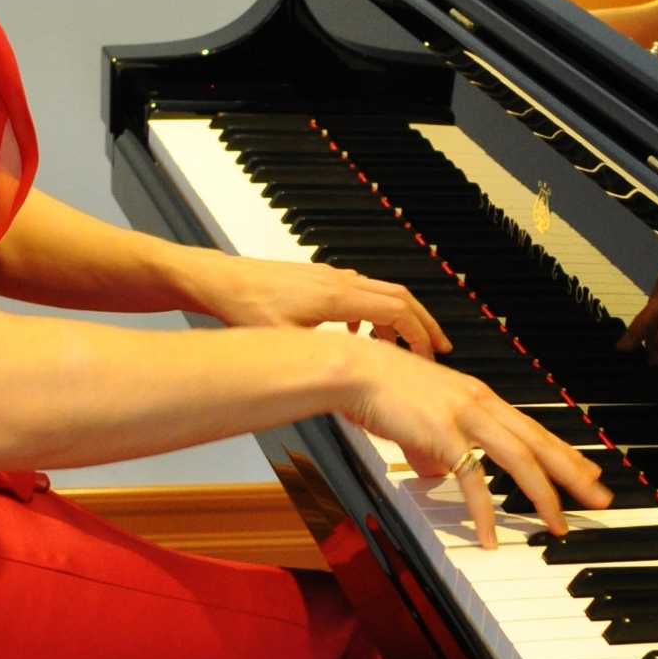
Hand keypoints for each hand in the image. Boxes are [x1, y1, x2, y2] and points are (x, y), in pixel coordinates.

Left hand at [194, 252, 451, 358]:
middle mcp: (339, 281)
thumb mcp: (284, 340)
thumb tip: (344, 382)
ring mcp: (329, 276)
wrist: (220, 280)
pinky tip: (356, 332)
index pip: (397, 310)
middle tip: (437, 349)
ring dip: (397, 317)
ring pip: (381, 291)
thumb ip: (318, 357)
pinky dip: (371, 311)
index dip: (420, 334)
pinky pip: (360, 291)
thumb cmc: (244, 306)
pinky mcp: (318, 278)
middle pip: (399, 296)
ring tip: (401, 347)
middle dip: (422, 324)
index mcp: (337, 296)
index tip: (432, 355)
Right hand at [335, 338, 611, 547]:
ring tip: (558, 525)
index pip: (531, 427)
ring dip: (544, 496)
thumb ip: (433, 444)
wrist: (355, 369)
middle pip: (539, 442)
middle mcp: (479, 403)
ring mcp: (464, 417)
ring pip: (519, 460)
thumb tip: (438, 472)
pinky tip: (490, 537)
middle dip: (574, 473)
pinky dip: (485, 512)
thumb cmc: (379, 386)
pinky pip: (472, 480)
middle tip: (600, 498)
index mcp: (478, 396)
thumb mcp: (418, 415)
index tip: (586, 472)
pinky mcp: (442, 434)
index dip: (562, 452)